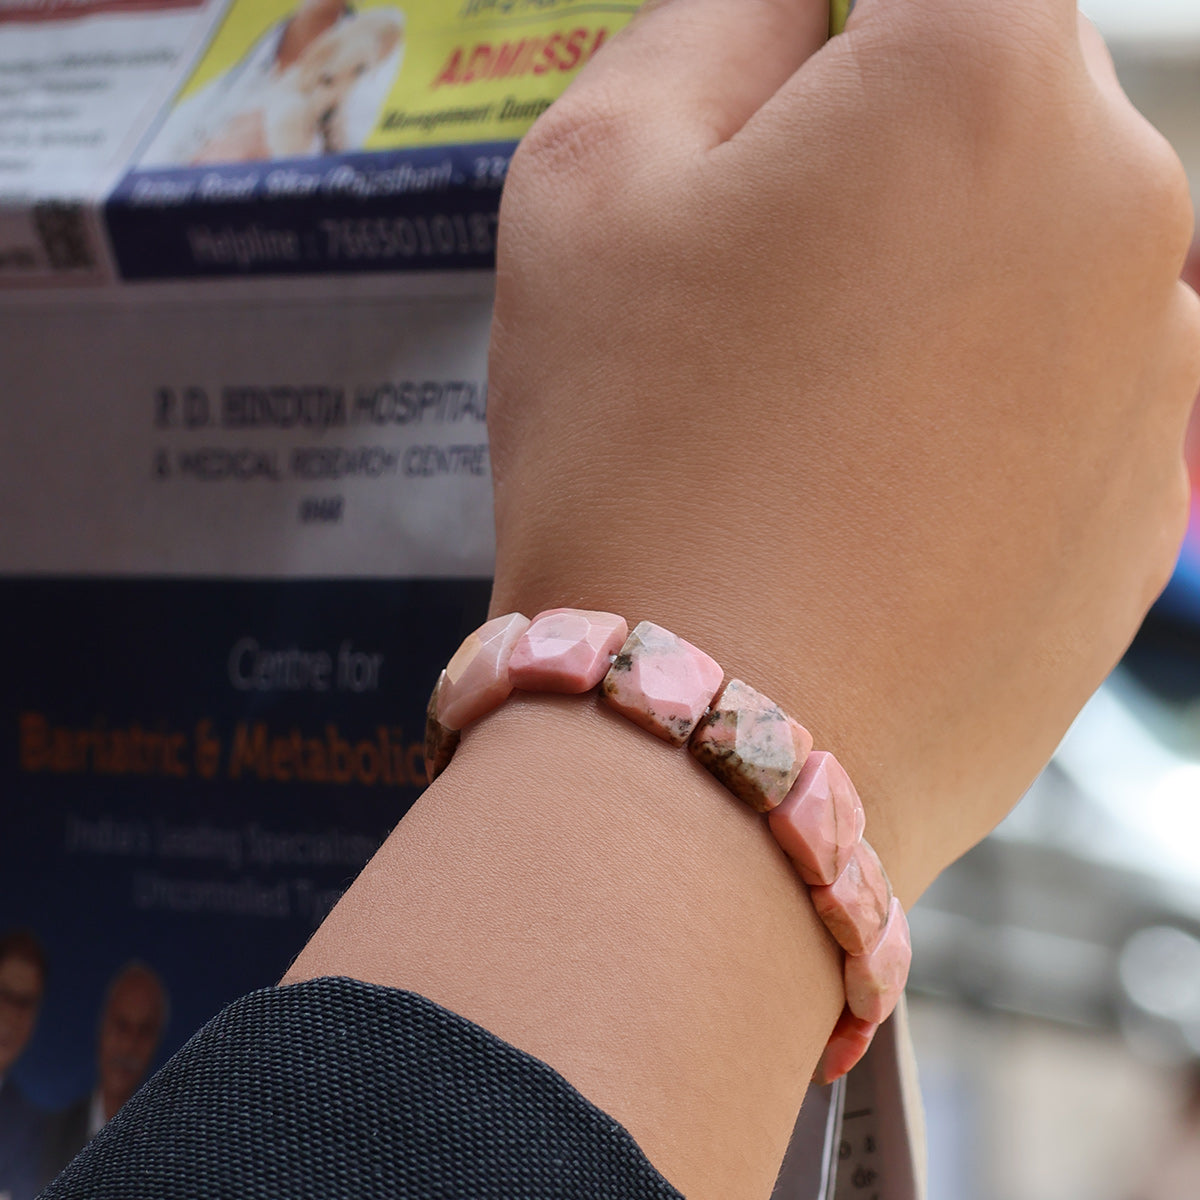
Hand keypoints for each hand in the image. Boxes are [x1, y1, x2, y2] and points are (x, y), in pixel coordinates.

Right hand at [486, 0, 1199, 897]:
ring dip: (933, 290)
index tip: (779, 116)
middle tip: (753, 287)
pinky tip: (870, 505)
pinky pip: (1065, 397)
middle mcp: (1128, 204)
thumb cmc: (632, 456)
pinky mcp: (1154, 511)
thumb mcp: (592, 180)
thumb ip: (710, 22)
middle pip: (997, 105)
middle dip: (879, 155)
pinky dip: (977, 413)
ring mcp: (1163, 374)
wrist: (713, 745)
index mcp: (983, 78)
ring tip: (804, 424)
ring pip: (1036, 256)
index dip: (838, 27)